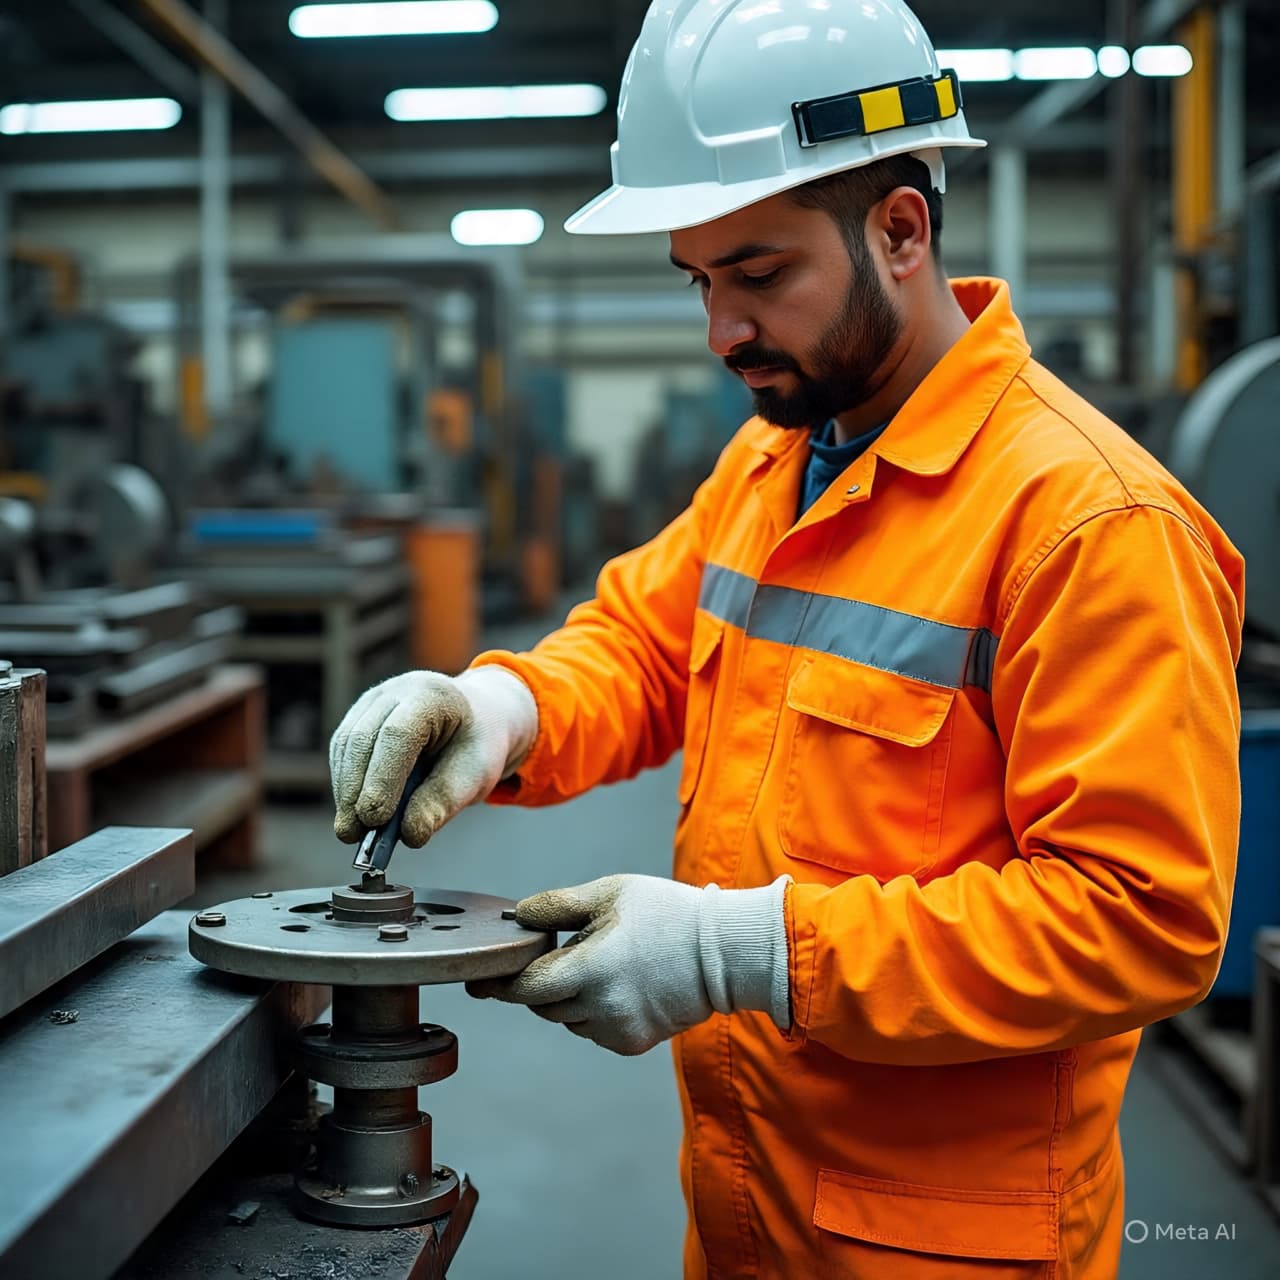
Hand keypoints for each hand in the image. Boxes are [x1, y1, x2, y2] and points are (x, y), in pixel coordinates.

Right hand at [329, 666, 536, 845]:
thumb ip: (444, 801)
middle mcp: (397, 691)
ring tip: (351, 831)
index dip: (382, 778)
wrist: (477, 717)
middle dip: (355, 790)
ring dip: (345, 790)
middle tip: (352, 835)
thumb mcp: (476, 773)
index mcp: (433, 696)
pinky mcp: (360, 716)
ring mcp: (374, 700)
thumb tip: (410, 835)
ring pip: (346, 744)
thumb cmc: (477, 744)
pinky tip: (352, 810)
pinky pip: (343, 750)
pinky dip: (346, 782)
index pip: (398, 735)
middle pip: (363, 738)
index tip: (374, 819)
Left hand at [468, 873, 790, 1055]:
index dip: (498, 984)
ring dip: (569, 997)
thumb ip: (557, 905)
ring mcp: (616, 1030)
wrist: (723, 953)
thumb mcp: (611, 893)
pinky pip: (593, 1029)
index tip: (477, 981)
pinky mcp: (631, 1044)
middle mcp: (600, 1007)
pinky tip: (622, 985)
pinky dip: (594, 1011)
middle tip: (560, 954)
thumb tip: (517, 916)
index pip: (525, 987)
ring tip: (605, 963)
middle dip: (541, 981)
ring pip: (567, 1018)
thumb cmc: (668, 913)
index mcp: (591, 968)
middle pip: (542, 1004)